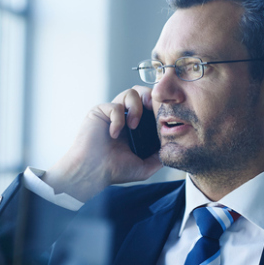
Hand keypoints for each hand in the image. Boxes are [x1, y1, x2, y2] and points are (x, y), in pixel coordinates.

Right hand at [42, 86, 161, 201]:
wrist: (92, 172)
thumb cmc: (114, 170)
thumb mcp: (144, 167)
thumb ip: (158, 157)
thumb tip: (171, 149)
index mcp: (136, 127)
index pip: (151, 107)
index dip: (159, 107)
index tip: (164, 116)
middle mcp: (125, 117)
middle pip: (142, 93)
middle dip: (150, 98)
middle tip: (152, 110)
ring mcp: (112, 113)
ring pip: (130, 93)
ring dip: (136, 108)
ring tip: (133, 126)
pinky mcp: (100, 111)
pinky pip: (114, 105)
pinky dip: (118, 119)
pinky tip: (114, 134)